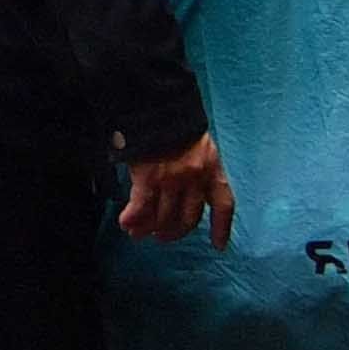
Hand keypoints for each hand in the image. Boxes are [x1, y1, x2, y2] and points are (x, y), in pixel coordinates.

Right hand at [118, 132, 234, 247]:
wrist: (154, 104)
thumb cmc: (174, 123)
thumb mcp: (198, 146)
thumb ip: (198, 169)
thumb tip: (183, 194)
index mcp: (212, 169)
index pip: (223, 204)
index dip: (222, 228)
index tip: (219, 245)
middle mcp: (194, 179)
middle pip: (188, 218)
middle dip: (174, 232)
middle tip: (163, 236)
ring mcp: (171, 179)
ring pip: (163, 216)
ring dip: (150, 228)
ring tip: (140, 232)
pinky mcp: (148, 177)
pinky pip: (141, 206)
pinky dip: (133, 217)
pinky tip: (125, 223)